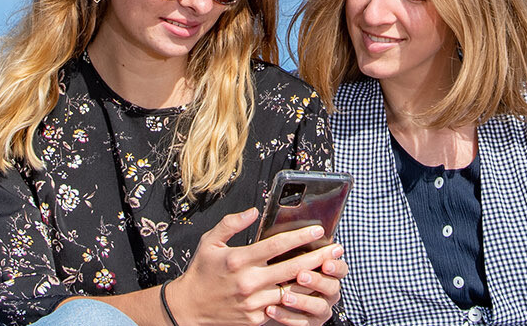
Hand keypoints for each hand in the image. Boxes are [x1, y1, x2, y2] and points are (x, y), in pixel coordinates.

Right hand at [170, 209, 342, 325]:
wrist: (189, 308)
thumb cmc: (201, 272)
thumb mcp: (210, 243)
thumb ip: (231, 224)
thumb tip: (254, 212)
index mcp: (237, 260)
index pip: (276, 245)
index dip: (300, 236)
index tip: (318, 229)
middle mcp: (248, 282)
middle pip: (292, 268)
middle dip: (318, 257)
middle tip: (337, 249)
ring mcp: (254, 303)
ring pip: (293, 290)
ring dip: (314, 279)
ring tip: (331, 268)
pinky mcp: (257, 319)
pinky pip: (284, 307)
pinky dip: (299, 298)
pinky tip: (313, 288)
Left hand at [263, 251, 346, 325]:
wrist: (269, 300)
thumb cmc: (282, 274)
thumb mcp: (289, 260)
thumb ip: (296, 250)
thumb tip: (296, 230)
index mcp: (328, 274)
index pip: (341, 269)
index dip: (336, 266)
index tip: (326, 262)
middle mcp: (328, 292)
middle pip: (332, 286)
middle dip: (317, 280)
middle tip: (301, 275)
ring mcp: (321, 309)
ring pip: (318, 306)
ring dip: (302, 300)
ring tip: (285, 296)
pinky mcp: (310, 324)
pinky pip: (301, 323)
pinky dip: (286, 317)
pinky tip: (271, 309)